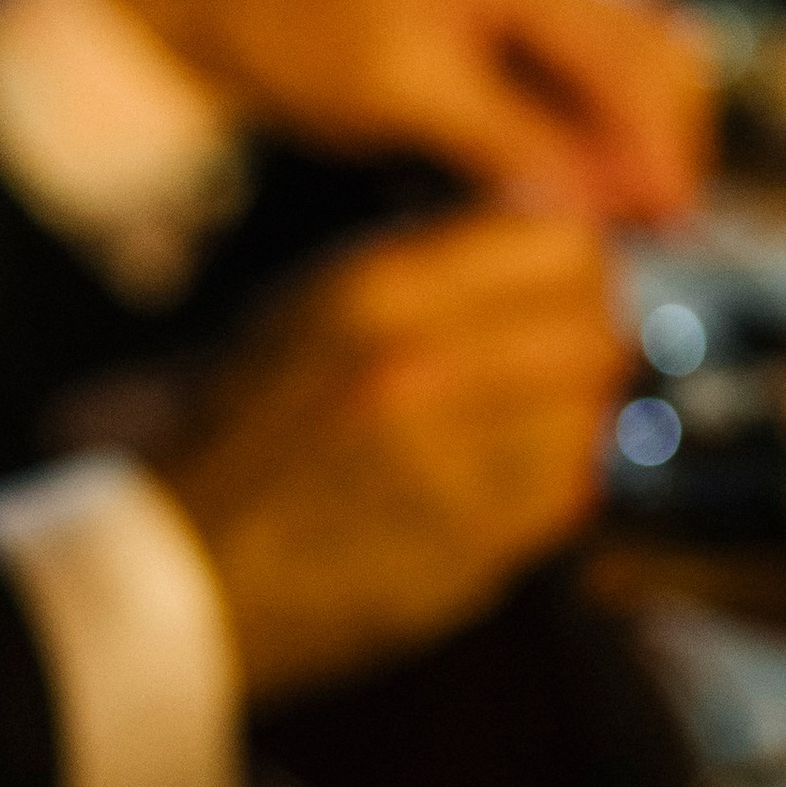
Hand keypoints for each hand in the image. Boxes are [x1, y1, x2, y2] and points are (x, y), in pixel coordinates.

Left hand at [111, 0, 711, 225]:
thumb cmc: (291, 29)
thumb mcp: (400, 94)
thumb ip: (508, 142)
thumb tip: (599, 209)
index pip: (628, 56)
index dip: (658, 149)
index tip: (670, 230)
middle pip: (651, 45)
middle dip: (663, 140)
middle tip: (663, 233)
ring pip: (628, 50)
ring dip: (636, 130)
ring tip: (634, 216)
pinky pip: (586, 54)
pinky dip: (598, 115)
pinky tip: (589, 177)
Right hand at [152, 204, 620, 701]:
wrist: (188, 567)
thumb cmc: (249, 430)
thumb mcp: (314, 304)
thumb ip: (432, 257)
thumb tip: (551, 219)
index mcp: (375, 288)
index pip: (562, 241)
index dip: (582, 265)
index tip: (572, 288)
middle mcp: (420, 365)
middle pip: (597, 327)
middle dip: (592, 340)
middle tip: (561, 361)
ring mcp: (450, 462)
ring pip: (592, 413)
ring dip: (572, 417)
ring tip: (513, 428)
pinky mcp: (472, 545)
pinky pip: (568, 492)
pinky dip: (550, 485)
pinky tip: (496, 484)